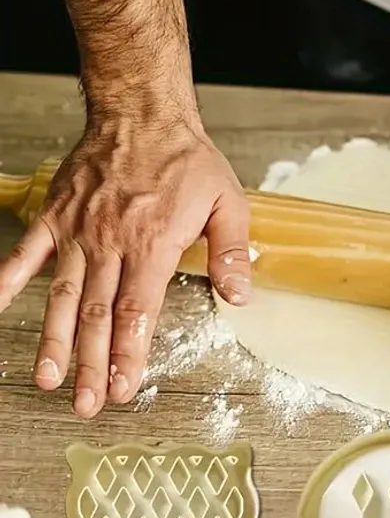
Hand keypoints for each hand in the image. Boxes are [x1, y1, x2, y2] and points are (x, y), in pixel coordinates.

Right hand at [0, 118, 251, 417]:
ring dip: (53, 340)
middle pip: (97, 316)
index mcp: (152, 245)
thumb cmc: (187, 160)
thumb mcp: (228, 203)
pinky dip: (7, 280)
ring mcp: (77, 232)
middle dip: (93, 365)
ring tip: (46, 379)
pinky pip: (26, 253)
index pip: (137, 312)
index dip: (130, 354)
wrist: (141, 113)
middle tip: (88, 404)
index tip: (125, 388)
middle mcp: (110, 244)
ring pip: (61, 296)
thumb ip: (230, 252)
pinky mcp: (55, 216)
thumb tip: (240, 297)